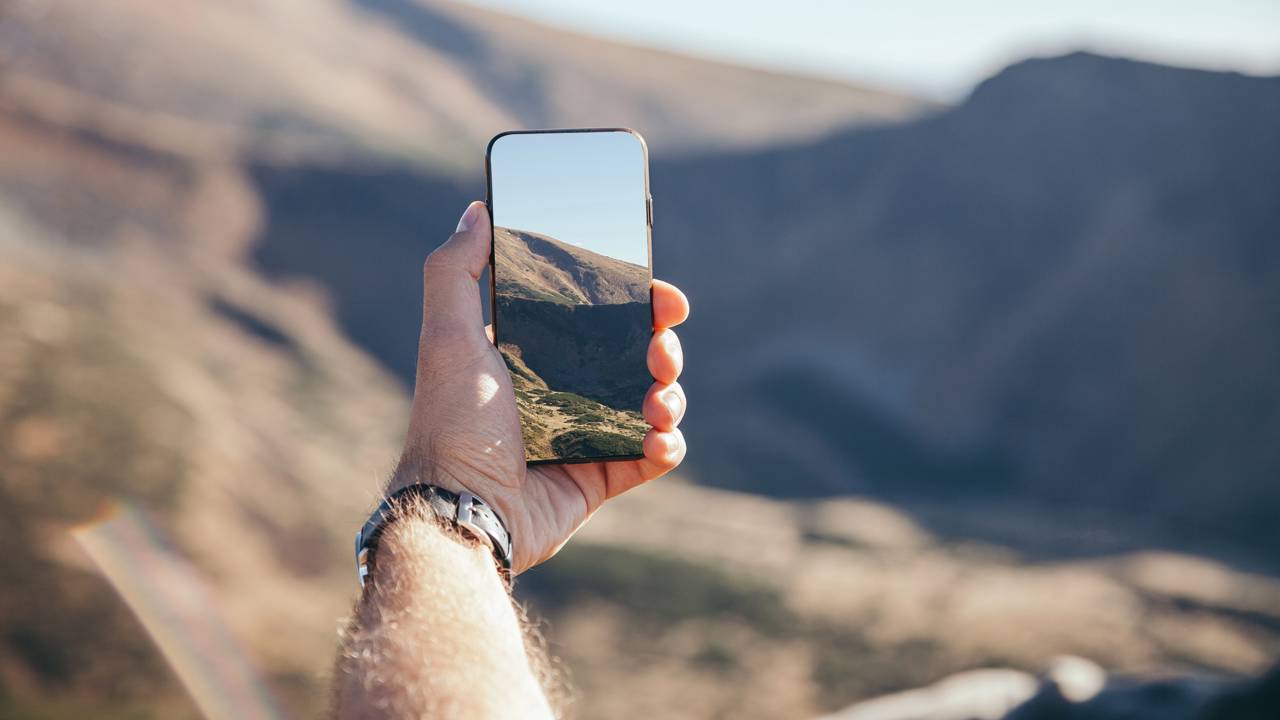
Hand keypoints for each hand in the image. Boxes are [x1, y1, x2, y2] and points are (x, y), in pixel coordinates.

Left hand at [392, 201, 688, 572]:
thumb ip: (455, 270)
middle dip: (663, 345)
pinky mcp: (599, 479)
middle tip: (663, 349)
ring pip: (652, 402)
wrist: (461, 509)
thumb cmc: (452, 422)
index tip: (663, 294)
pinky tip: (659, 439)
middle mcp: (561, 391)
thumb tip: (477, 210)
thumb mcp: (447, 336)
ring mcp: (584, 436)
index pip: (598, 315)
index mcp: (533, 353)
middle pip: (635, 354)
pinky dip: (666, 445)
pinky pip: (650, 457)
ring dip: (671, 393)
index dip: (638, 300)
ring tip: (660, 400)